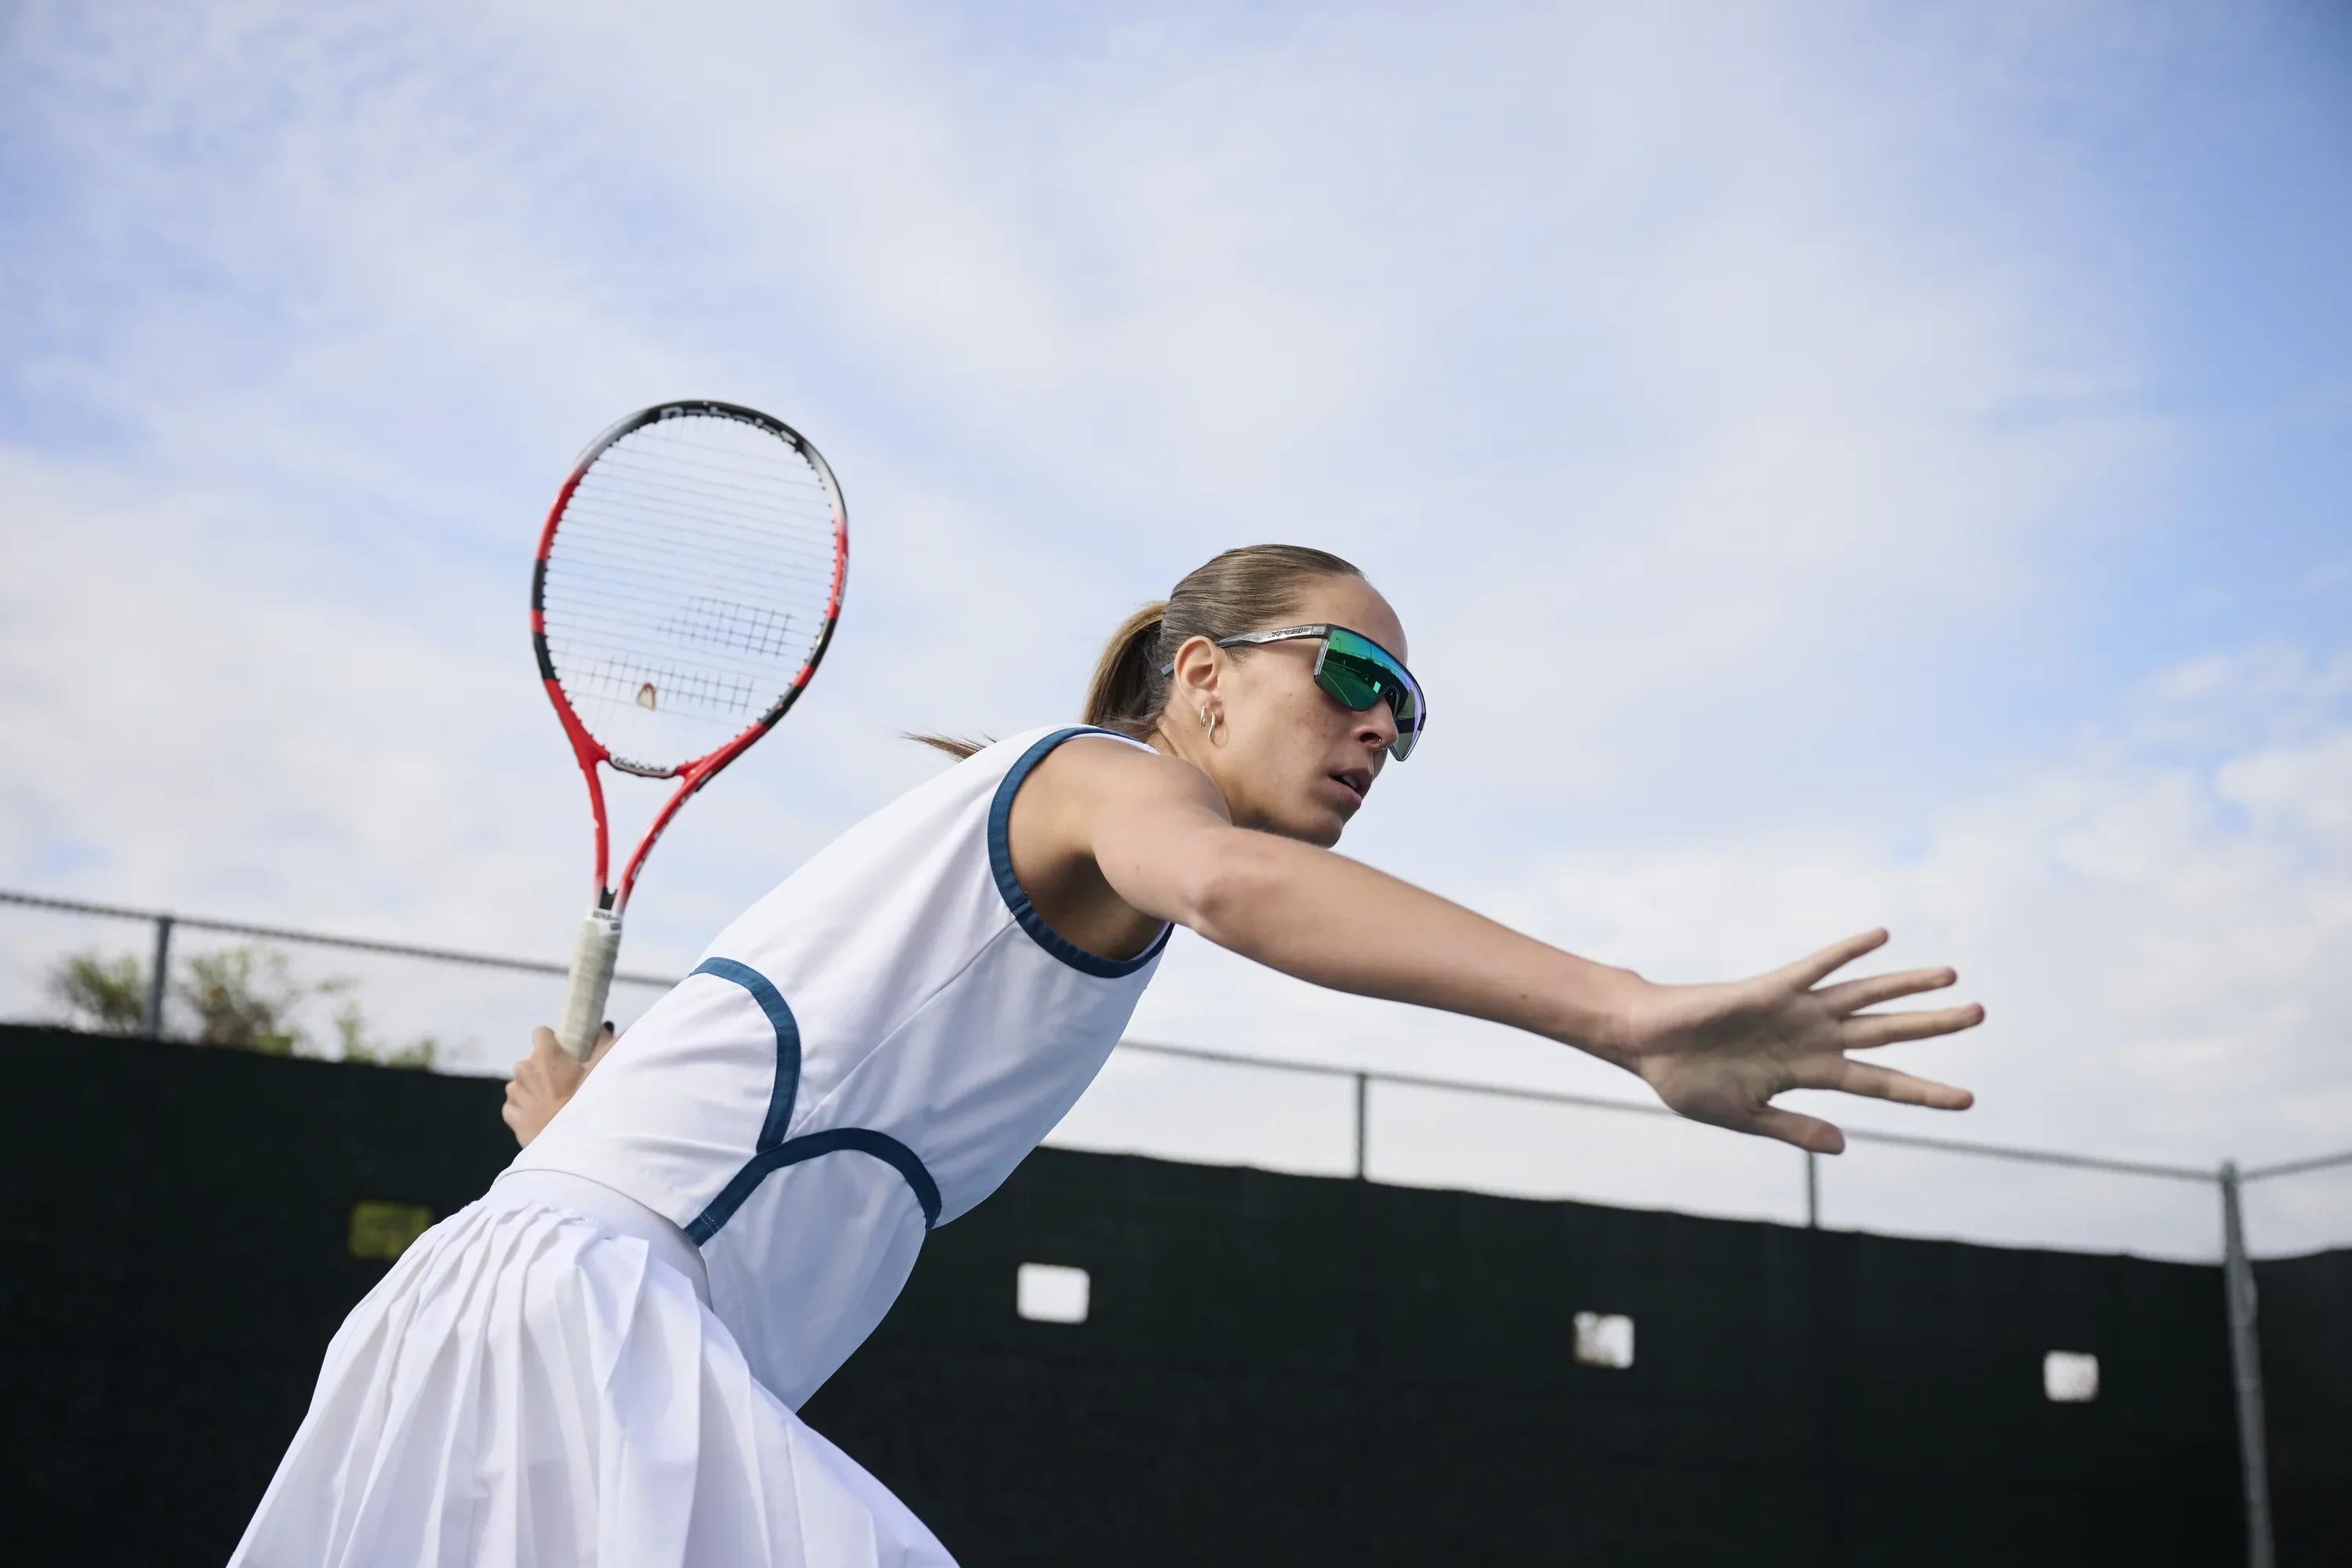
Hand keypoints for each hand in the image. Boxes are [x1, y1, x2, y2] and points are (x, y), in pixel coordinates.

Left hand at [502, 1023, 614, 1146]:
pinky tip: (540, 1118)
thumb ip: (603, 1043)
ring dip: (532, 1090)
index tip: (563, 1054)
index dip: (552, 1042)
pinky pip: (514, 1106)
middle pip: (531, 1061)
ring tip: (551, 1105)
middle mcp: (523, 1069)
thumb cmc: (588, 1102)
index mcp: (544, 1055)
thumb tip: (603, 1027)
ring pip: (521, 1085)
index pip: (541, 1032)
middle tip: (563, 1085)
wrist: (572, 1143)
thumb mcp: (601, 1070)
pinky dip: (524, 1109)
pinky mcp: (510, 1114)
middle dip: (543, 1070)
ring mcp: (514, 1093)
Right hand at [1613, 929, 1981, 1154]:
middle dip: (1934, 1025)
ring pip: (1864, 996)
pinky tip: (1879, 936)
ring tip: (1952, 974)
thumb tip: (1845, 1146)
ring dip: (1906, 985)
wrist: (1647, 1046)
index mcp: (1809, 1073)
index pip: (1880, 1081)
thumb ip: (1794, 1128)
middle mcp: (1812, 1038)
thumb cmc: (1688, 1081)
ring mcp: (1795, 1010)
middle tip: (1980, 1013)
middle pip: (1886, 1031)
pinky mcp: (1771, 988)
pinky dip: (1847, 952)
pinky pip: (1817, 967)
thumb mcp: (1745, 1116)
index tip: (1968, 1100)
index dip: (1923, 1091)